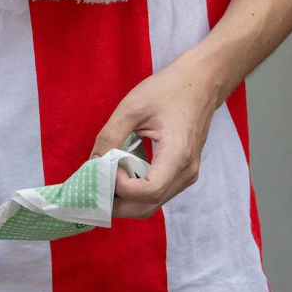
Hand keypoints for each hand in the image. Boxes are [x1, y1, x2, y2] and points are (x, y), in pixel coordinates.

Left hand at [92, 55, 222, 218]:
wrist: (199, 85)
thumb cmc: (167, 91)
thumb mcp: (131, 107)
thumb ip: (110, 136)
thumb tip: (92, 163)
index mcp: (177, 154)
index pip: (148, 191)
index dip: (122, 187)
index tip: (106, 165)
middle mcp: (186, 172)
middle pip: (148, 206)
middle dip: (117, 204)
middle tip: (92, 187)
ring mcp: (187, 175)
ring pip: (153, 203)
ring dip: (125, 200)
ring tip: (102, 181)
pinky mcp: (182, 173)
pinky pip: (158, 192)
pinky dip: (135, 192)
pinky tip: (118, 176)